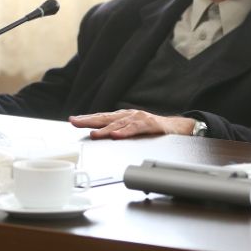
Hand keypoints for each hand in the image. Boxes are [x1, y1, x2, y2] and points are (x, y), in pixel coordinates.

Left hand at [69, 110, 194, 138]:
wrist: (177, 127)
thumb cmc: (153, 128)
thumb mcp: (133, 129)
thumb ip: (118, 131)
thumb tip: (100, 136)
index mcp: (123, 116)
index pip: (101, 117)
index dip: (87, 118)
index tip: (73, 120)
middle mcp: (129, 115)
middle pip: (105, 117)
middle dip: (89, 120)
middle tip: (75, 122)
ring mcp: (139, 118)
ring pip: (119, 124)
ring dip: (105, 129)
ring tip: (93, 134)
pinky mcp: (149, 124)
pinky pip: (135, 129)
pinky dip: (125, 132)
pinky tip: (116, 135)